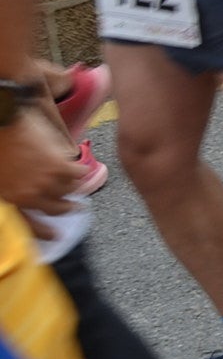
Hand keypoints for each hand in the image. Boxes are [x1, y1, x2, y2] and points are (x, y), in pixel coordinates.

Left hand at [0, 112, 81, 226]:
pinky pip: (79, 174)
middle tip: (76, 207)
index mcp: (13, 200)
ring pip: (70, 190)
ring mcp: (48, 181)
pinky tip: (76, 166)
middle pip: (57, 210)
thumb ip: (12, 194)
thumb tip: (24, 200)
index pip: (32, 226)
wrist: (4, 123)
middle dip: (67, 208)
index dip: (45, 233)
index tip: (56, 236)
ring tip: (72, 179)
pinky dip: (79, 171)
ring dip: (71, 185)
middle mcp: (32, 195)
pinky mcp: (61, 166)